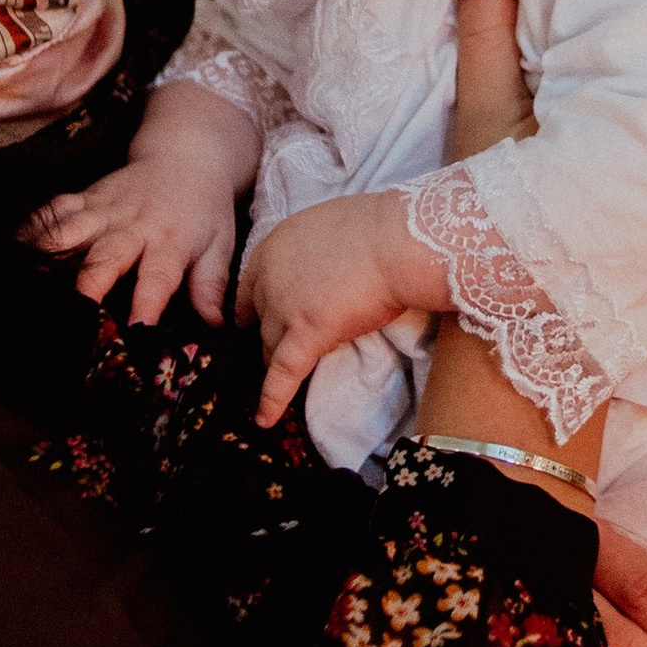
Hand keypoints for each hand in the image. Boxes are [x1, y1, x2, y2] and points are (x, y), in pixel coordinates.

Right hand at [27, 81, 250, 322]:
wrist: (186, 155)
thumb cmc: (204, 209)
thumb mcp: (219, 245)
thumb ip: (211, 285)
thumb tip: (215, 324)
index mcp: (170, 241)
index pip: (158, 277)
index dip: (146, 303)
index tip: (136, 330)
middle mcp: (134, 224)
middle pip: (105, 255)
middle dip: (87, 285)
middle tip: (71, 316)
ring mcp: (104, 209)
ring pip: (71, 230)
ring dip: (47, 257)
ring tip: (22, 286)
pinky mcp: (85, 198)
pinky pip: (53, 210)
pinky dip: (30, 229)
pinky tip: (8, 251)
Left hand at [236, 191, 438, 427]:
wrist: (397, 240)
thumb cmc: (377, 228)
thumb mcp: (327, 228)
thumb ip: (310, 252)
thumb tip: (318, 269)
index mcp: (273, 247)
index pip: (249, 287)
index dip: (254, 309)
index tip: (256, 321)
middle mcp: (269, 277)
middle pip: (259, 320)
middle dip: (267, 336)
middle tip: (280, 349)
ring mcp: (284, 307)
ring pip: (270, 347)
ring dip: (279, 360)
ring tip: (284, 380)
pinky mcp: (305, 334)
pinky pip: (283, 374)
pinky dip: (272, 399)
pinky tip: (264, 419)